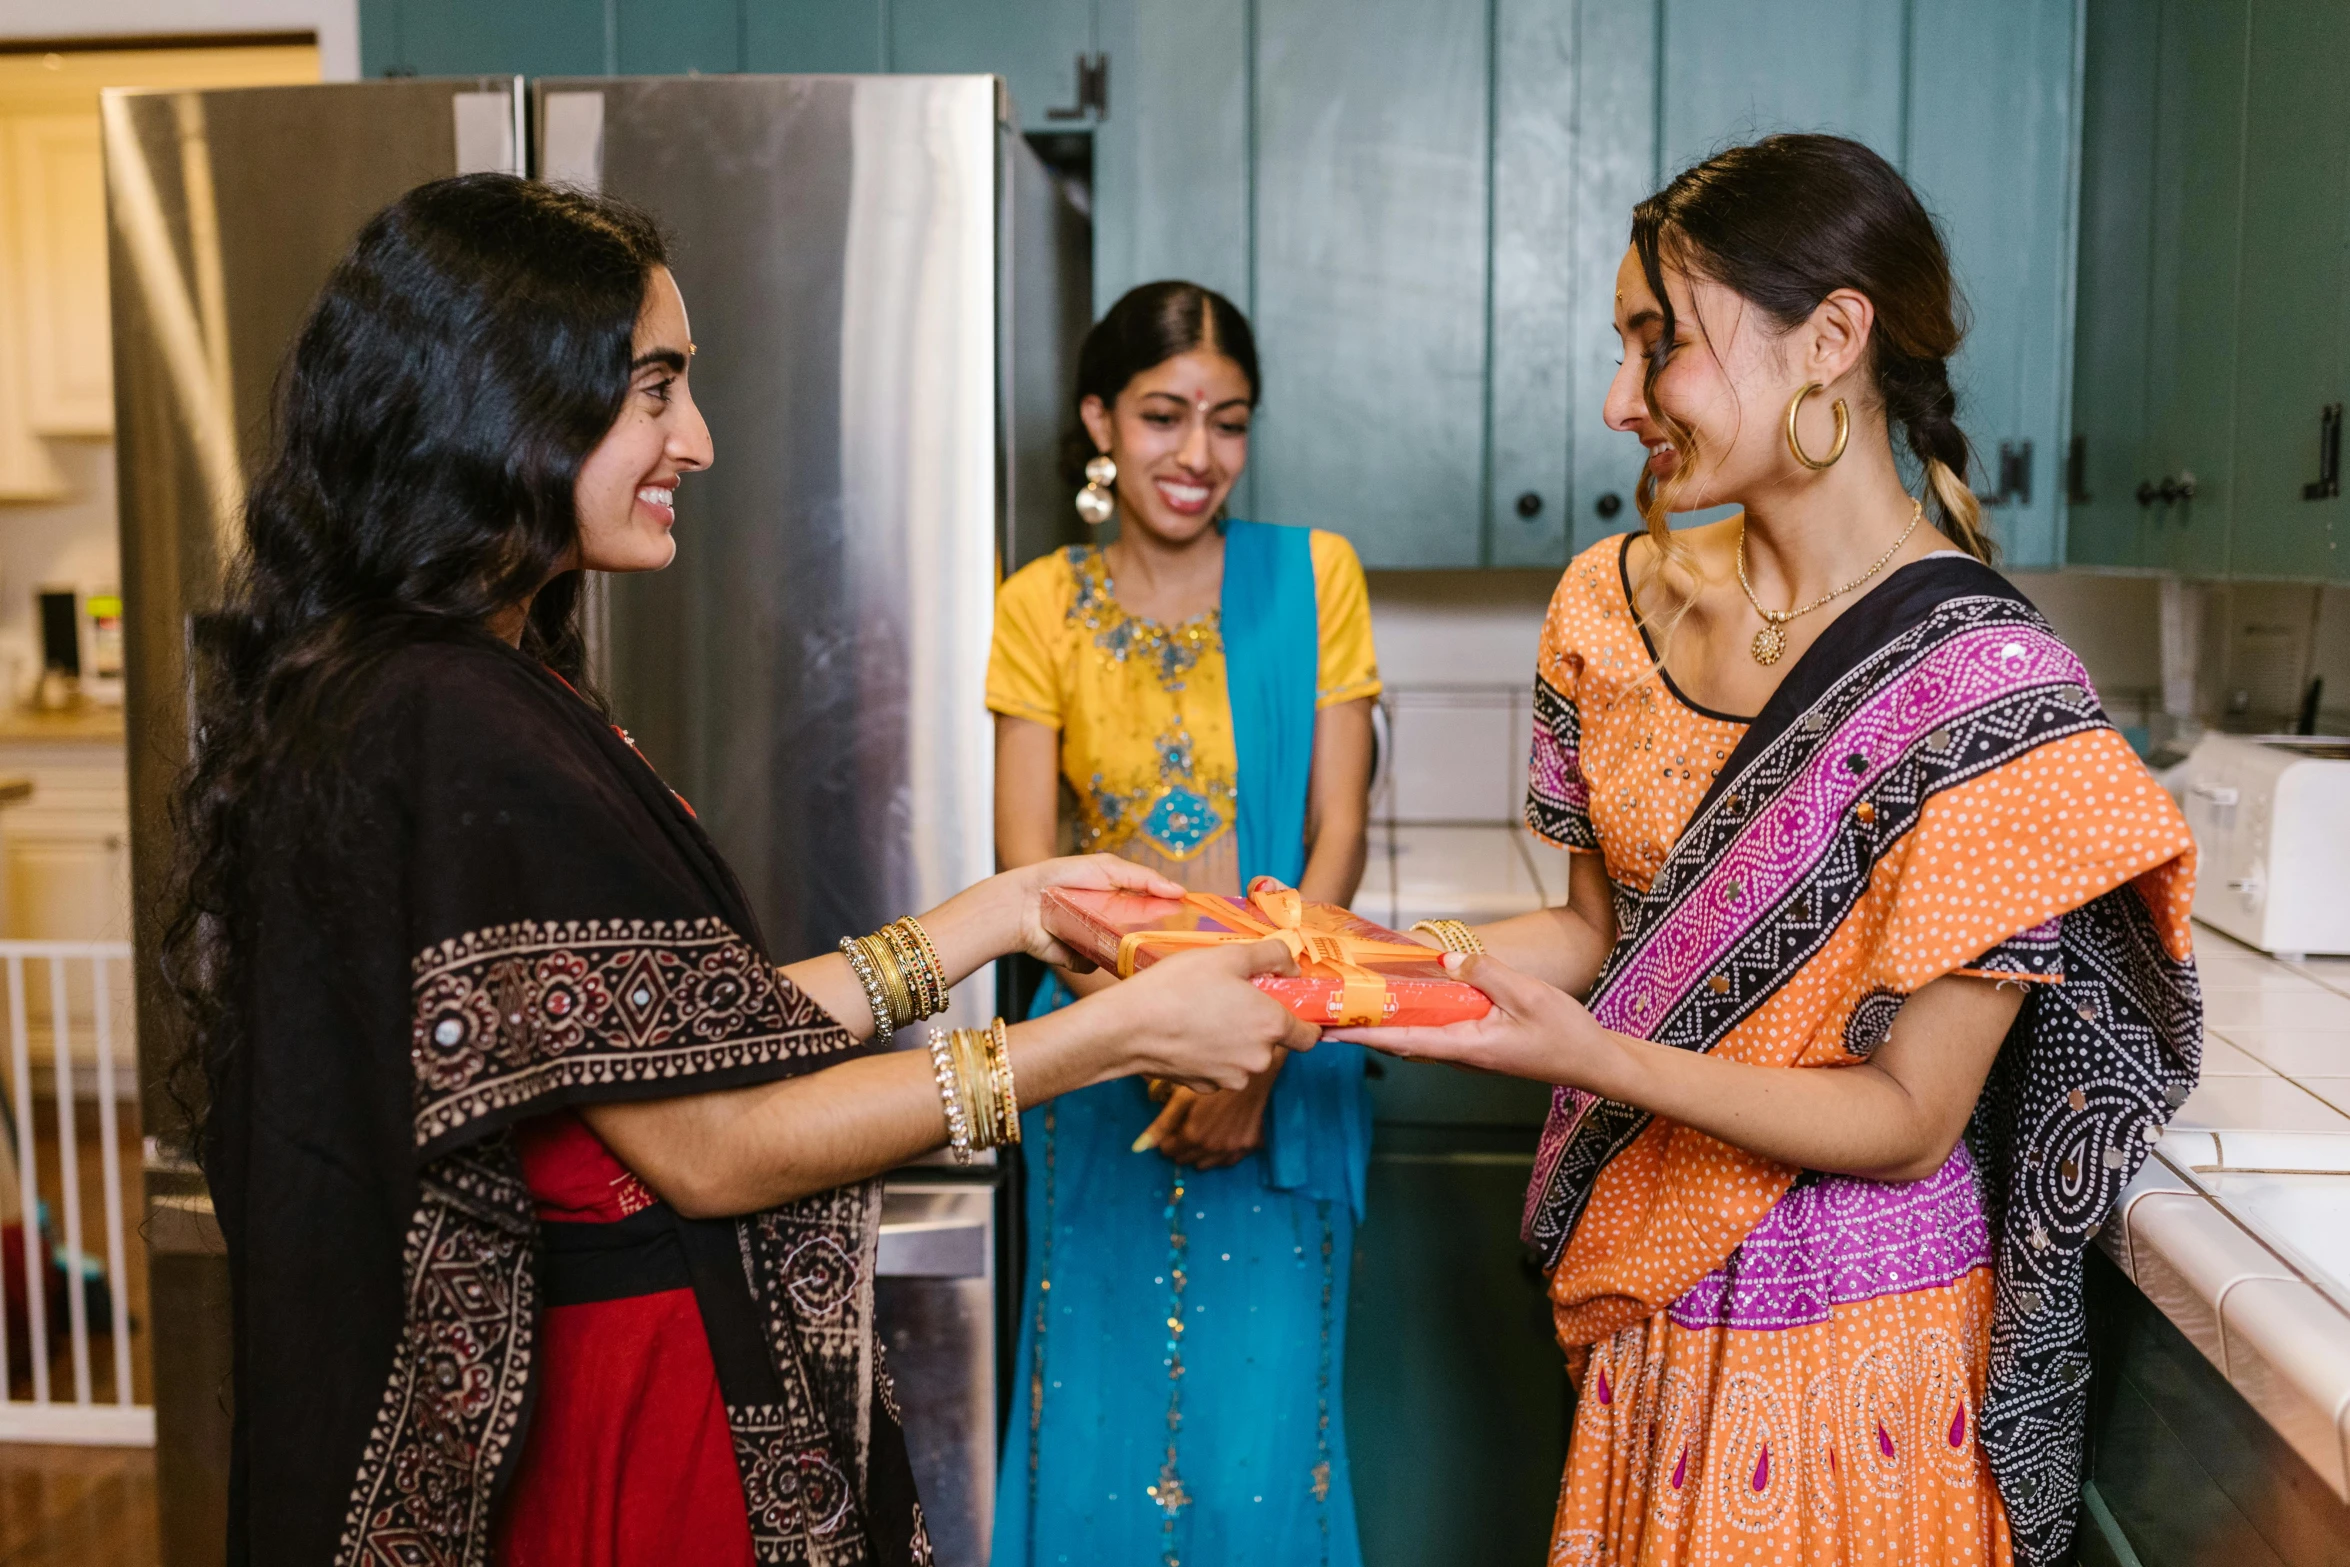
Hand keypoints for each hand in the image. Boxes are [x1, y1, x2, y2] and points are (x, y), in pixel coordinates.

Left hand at [1003, 854, 1185, 968]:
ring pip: (1128, 957)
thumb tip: (1179, 891)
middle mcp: (1115, 924)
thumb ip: (1143, 878)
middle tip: (1173, 942)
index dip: (1176, 917)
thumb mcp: (1106, 868)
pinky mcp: (1084, 962)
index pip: (1157, 911)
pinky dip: (1098, 959)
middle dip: (1158, 941)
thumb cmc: (1061, 878)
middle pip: (1147, 938)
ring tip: (1128, 943)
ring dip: (1129, 953)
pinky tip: (1089, 947)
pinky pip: (1102, 968)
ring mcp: (1101, 945)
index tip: (1196, 923)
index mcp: (1123, 901)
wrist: (1022, 903)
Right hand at [1087, 937, 1320, 1091]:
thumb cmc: (1178, 987)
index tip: (1286, 1006)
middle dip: (1257, 1023)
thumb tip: (1291, 967)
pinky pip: (1218, 1068)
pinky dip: (1210, 1053)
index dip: (1303, 1020)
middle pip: (1272, 1043)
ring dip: (1233, 1040)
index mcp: (1271, 1025)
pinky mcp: (1204, 1087)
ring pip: (1244, 1058)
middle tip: (1230, 998)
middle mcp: (1258, 1059)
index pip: (1309, 1036)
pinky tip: (1188, 1032)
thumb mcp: (1228, 955)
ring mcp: (1230, 1078)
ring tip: (1203, 1013)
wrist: (1128, 1027)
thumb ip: (1271, 956)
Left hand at [1137, 1066, 1279, 1167]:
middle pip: (1185, 1159)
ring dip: (1200, 1152)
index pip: (1168, 1151)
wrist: (1253, 1072)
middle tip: (1188, 1124)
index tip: (1173, 1124)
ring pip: (1206, 1164)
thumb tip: (1139, 1148)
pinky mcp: (1250, 1146)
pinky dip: (1221, 1153)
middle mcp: (1213, 1148)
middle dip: (1182, 1145)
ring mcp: (1233, 1149)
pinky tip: (1221, 1136)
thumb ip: (1161, 1125)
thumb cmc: (1214, 1080)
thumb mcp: (1183, 1097)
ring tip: (1204, 1129)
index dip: (1167, 1137)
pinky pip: (1228, 1161)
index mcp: (1193, 1136)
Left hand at [1330, 951, 1624, 1090]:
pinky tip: (1406, 1001)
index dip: (1362, 1036)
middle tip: (1329, 1012)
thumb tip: (1445, 958)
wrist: (1594, 1062)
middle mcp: (1460, 1055)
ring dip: (1385, 1024)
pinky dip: (1414, 1019)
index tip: (1328, 1032)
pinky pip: (1437, 1032)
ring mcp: (1469, 1053)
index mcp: (1466, 1047)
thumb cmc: (1565, 1033)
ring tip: (1354, 1004)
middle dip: (1363, 1029)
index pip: (1402, 1041)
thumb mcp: (1526, 994)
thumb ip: (1485, 973)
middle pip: (1401, 1041)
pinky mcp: (1480, 1046)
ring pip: (1417, 1037)